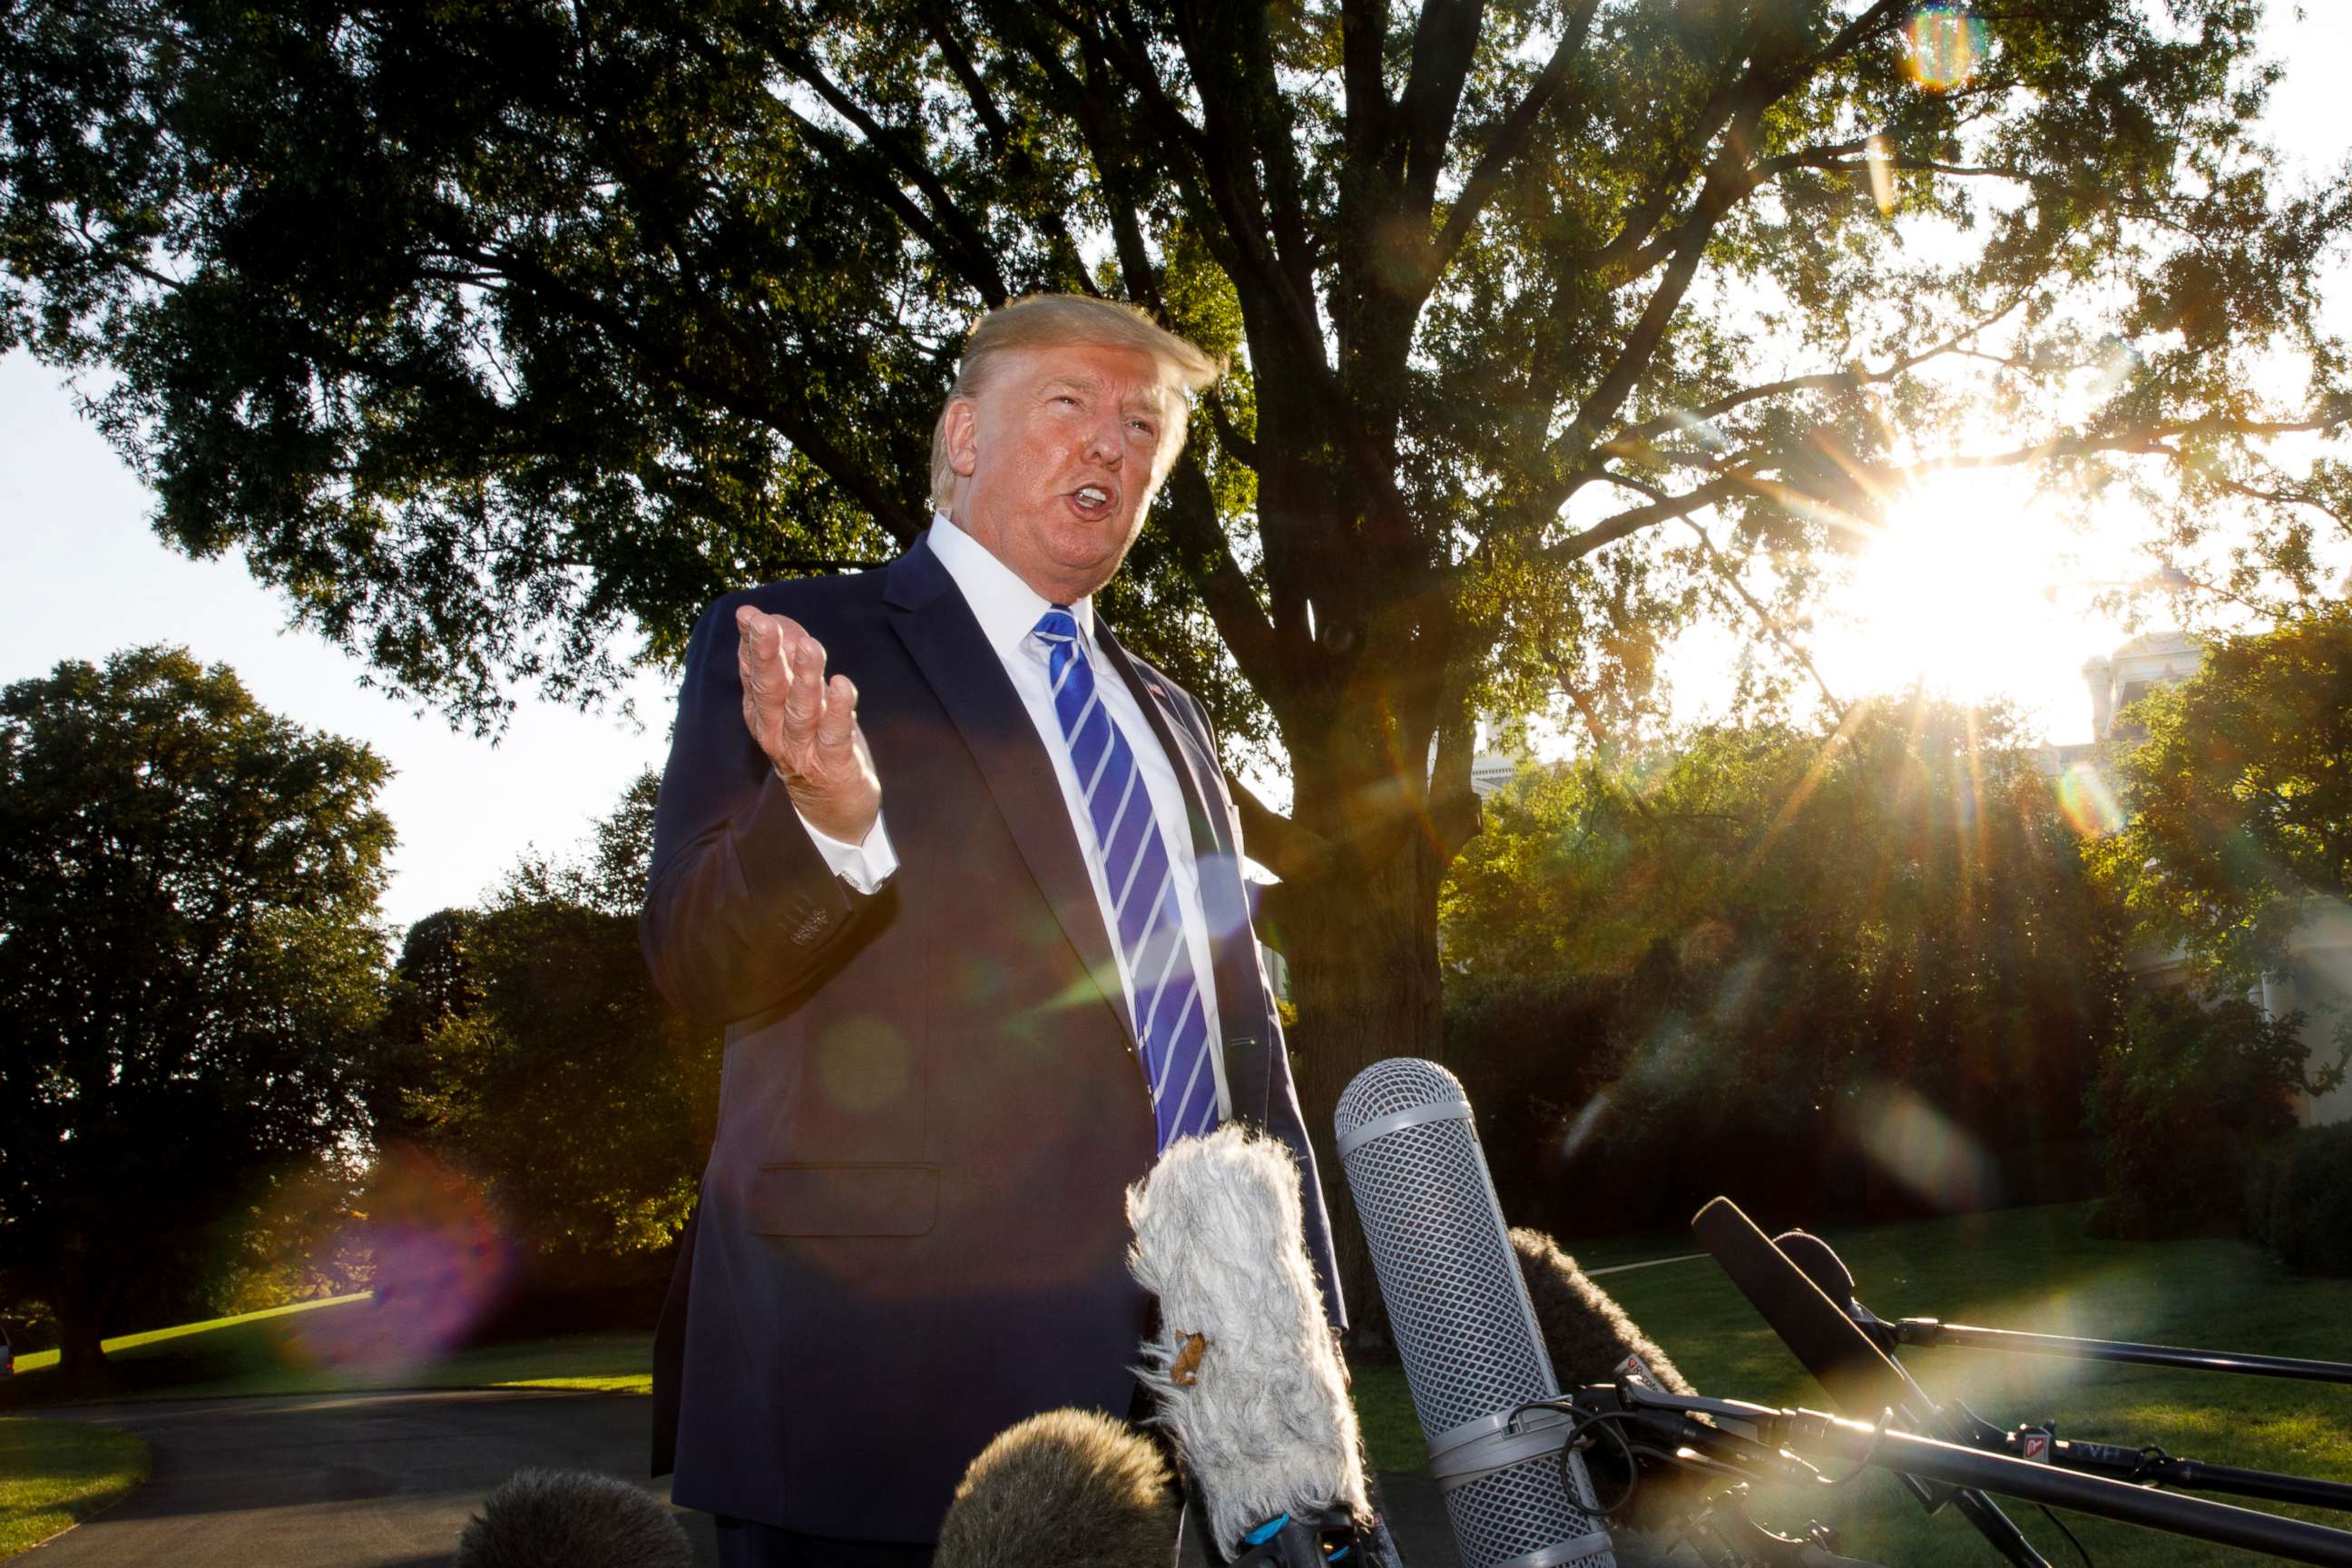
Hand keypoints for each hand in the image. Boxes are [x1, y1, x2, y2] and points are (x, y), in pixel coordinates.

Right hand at [735, 605, 880, 844]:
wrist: (833, 809)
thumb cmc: (814, 744)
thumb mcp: (798, 699)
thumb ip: (788, 662)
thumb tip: (779, 621)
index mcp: (763, 714)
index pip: (753, 674)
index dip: (751, 644)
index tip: (749, 614)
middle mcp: (777, 732)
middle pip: (769, 690)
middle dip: (767, 655)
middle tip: (764, 623)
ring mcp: (804, 750)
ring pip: (801, 710)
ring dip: (804, 677)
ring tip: (810, 647)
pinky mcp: (833, 765)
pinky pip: (835, 735)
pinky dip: (839, 709)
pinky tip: (843, 684)